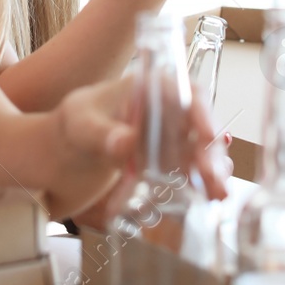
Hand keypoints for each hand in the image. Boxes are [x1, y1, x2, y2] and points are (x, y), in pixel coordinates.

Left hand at [43, 73, 230, 219]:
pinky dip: (201, 181)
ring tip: (217, 193)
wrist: (66, 150)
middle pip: (199, 124)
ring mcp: (170, 135)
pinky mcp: (168, 159)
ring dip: (212, 169)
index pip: (186, 93)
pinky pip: (190, 168)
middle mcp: (168, 109)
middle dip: (210, 151)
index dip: (203, 112)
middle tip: (213, 178)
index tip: (209, 136)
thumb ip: (102, 133)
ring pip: (200, 149)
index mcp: (151, 87)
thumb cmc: (75, 124)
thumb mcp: (81, 125)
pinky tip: (209, 196)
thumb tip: (126, 142)